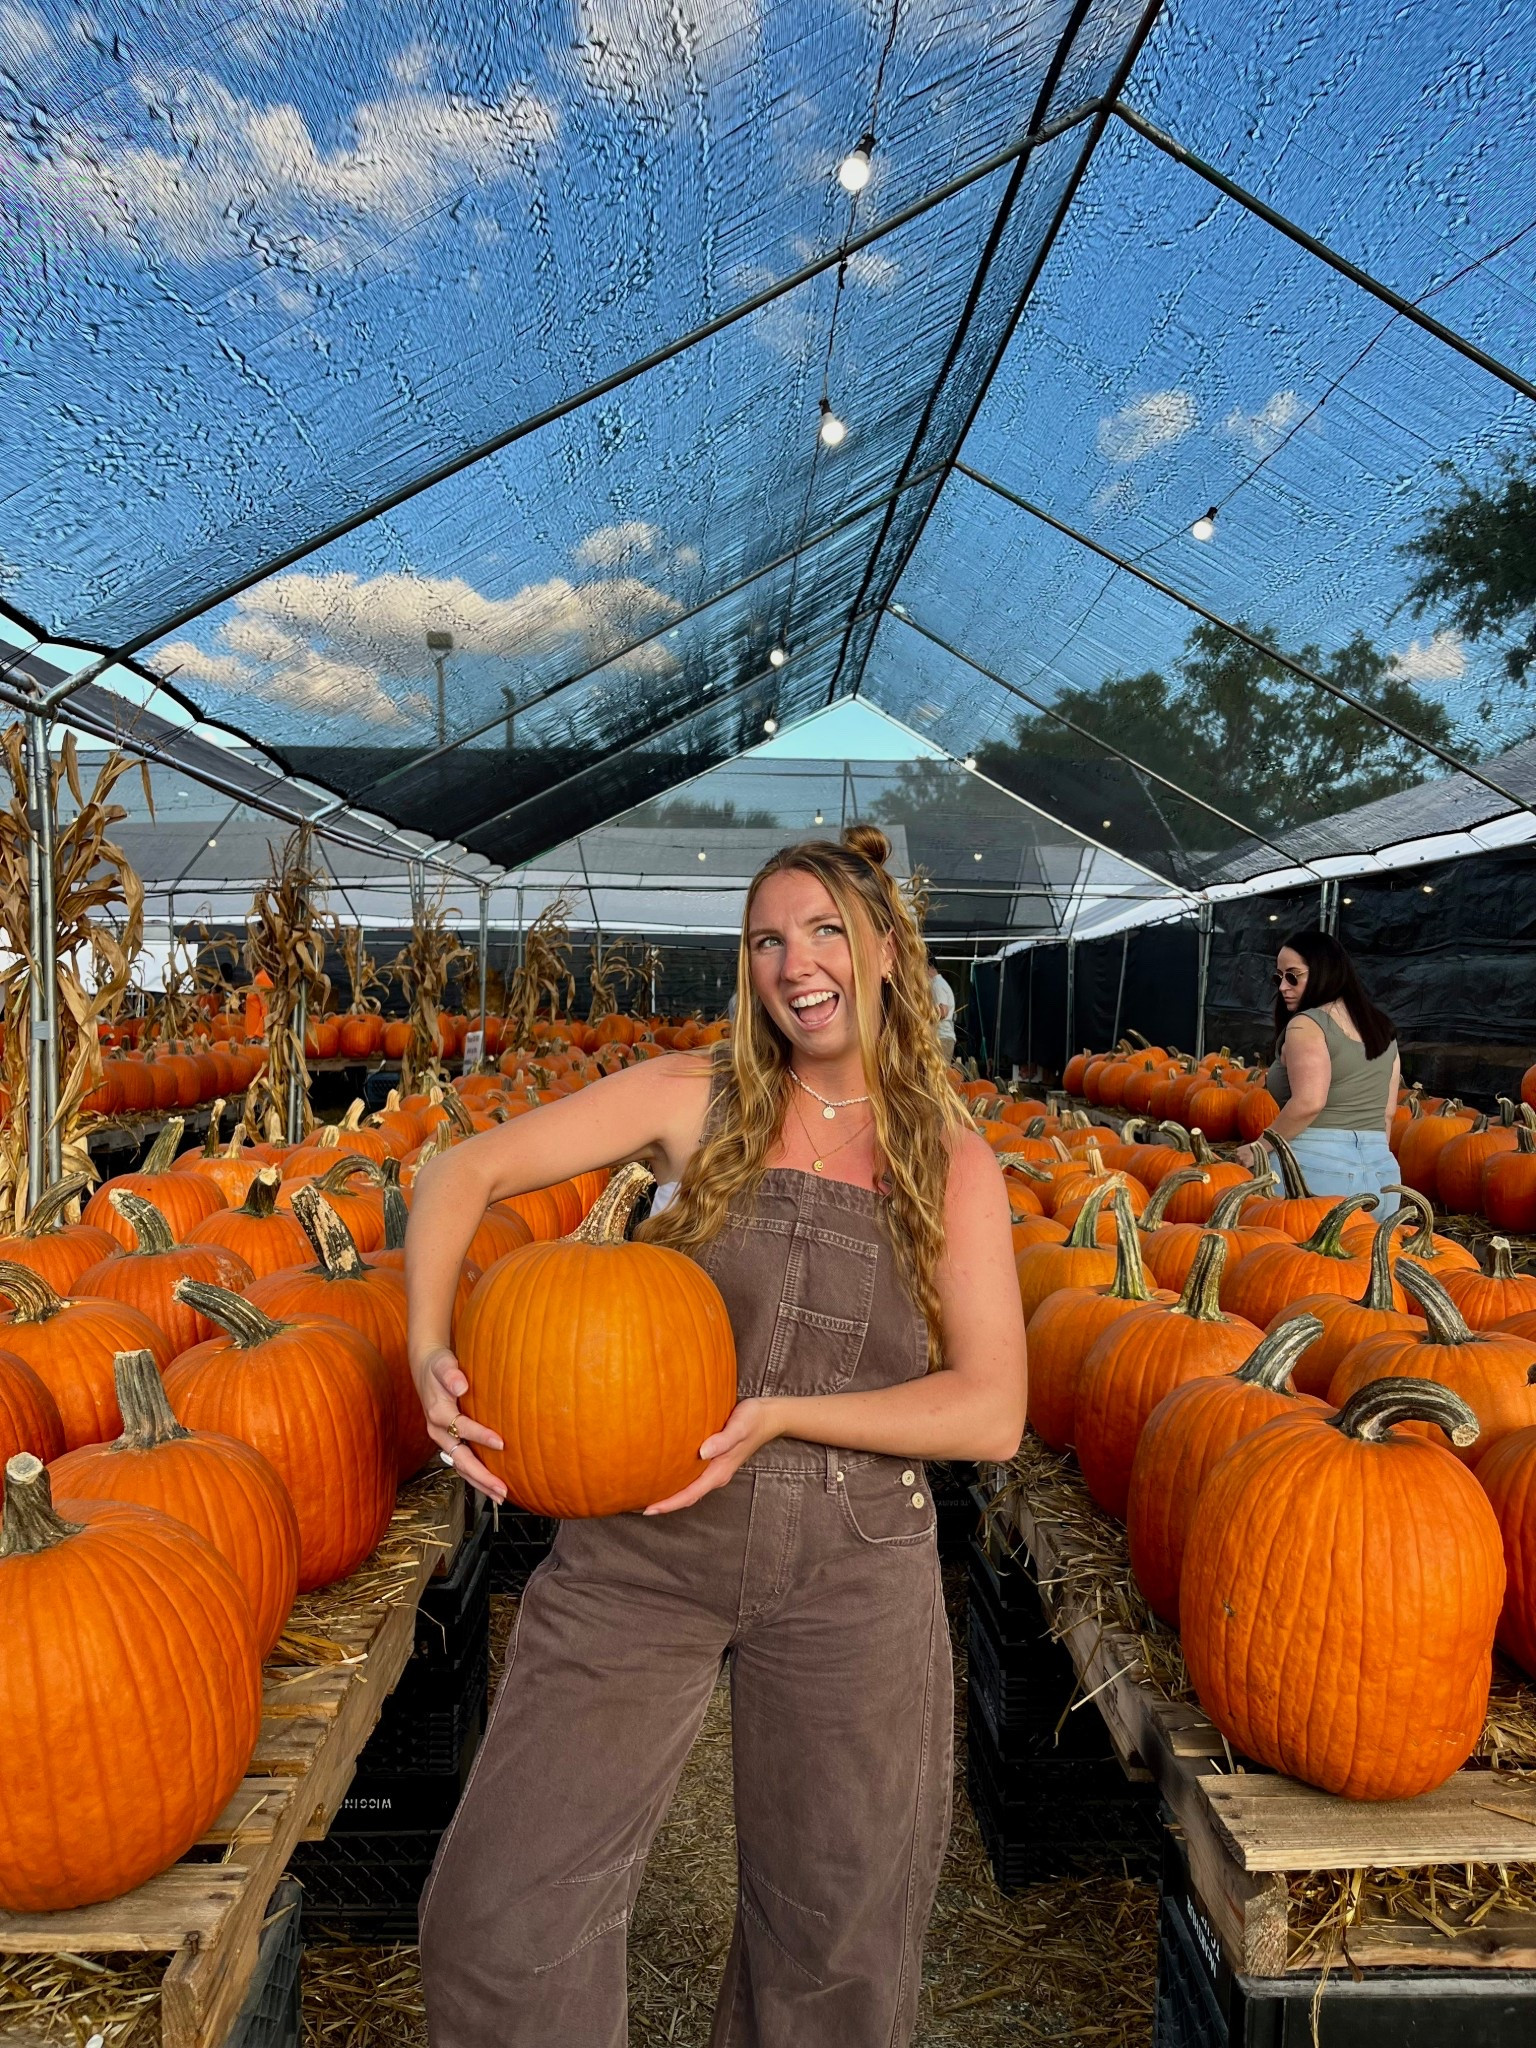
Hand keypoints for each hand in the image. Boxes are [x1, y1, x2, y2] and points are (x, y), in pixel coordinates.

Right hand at [413, 1346, 506, 1503]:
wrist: (426, 1367)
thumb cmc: (438, 1364)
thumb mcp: (442, 1363)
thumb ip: (450, 1373)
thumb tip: (461, 1384)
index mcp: (438, 1413)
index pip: (461, 1428)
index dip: (480, 1436)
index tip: (502, 1443)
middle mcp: (438, 1431)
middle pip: (460, 1459)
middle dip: (481, 1477)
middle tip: (503, 1490)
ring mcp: (443, 1439)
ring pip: (460, 1467)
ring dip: (479, 1483)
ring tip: (500, 1496)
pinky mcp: (449, 1441)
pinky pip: (461, 1463)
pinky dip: (475, 1476)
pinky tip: (490, 1485)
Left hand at [642, 1397, 780, 1515]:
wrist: (769, 1416)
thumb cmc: (753, 1419)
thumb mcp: (739, 1427)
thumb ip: (723, 1440)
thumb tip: (703, 1452)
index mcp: (719, 1472)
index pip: (690, 1495)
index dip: (669, 1504)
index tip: (647, 1509)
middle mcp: (716, 1474)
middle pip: (686, 1496)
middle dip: (664, 1503)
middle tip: (637, 1504)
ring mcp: (715, 1469)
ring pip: (689, 1487)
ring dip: (669, 1493)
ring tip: (646, 1492)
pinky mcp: (714, 1459)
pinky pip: (692, 1476)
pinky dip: (677, 1479)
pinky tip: (665, 1471)